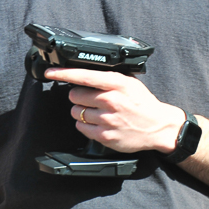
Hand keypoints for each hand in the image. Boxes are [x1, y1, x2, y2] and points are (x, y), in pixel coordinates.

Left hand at [43, 67, 185, 153]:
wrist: (158, 127)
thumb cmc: (143, 103)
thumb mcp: (129, 82)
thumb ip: (108, 77)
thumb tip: (85, 73)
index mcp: (117, 84)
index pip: (84, 76)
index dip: (64, 73)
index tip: (50, 72)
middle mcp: (111, 100)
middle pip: (75, 95)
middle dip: (78, 96)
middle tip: (89, 98)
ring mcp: (108, 119)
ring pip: (76, 112)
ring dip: (81, 111)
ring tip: (96, 111)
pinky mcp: (105, 136)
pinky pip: (81, 128)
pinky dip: (85, 124)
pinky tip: (97, 122)